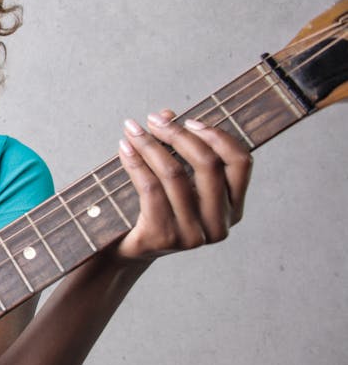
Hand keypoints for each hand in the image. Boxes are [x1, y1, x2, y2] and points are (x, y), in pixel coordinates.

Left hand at [114, 109, 252, 261]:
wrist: (127, 251)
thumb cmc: (155, 209)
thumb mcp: (174, 180)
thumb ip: (177, 148)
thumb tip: (167, 113)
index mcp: (233, 208)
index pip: (241, 163)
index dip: (218, 136)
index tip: (189, 120)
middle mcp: (219, 224)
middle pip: (208, 164)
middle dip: (178, 135)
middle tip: (152, 120)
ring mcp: (193, 234)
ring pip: (175, 174)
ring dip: (151, 144)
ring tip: (132, 129)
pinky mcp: (164, 238)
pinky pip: (150, 188)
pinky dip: (136, 163)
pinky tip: (124, 148)